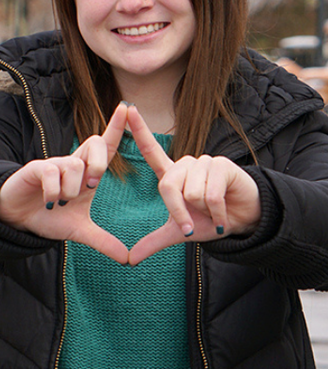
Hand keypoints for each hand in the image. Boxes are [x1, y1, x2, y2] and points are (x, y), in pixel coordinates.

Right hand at [0, 102, 129, 263]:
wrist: (17, 219)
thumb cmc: (48, 216)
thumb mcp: (78, 231)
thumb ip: (102, 241)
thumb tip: (127, 259)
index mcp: (86, 173)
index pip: (105, 147)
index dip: (117, 128)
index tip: (127, 107)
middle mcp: (71, 164)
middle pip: (95, 144)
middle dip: (99, 162)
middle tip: (92, 186)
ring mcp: (53, 165)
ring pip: (75, 165)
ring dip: (72, 189)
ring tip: (61, 202)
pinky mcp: (36, 169)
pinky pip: (52, 172)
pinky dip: (54, 190)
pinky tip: (50, 201)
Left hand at [127, 105, 260, 264]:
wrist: (242, 222)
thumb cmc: (209, 221)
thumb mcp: (181, 233)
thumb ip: (155, 242)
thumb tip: (130, 259)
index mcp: (171, 175)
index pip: (151, 150)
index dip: (139, 130)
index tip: (126, 109)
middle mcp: (185, 165)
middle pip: (168, 186)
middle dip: (179, 211)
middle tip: (192, 223)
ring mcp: (204, 163)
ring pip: (190, 192)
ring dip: (203, 211)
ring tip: (212, 209)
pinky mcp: (221, 166)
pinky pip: (210, 194)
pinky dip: (216, 211)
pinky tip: (223, 212)